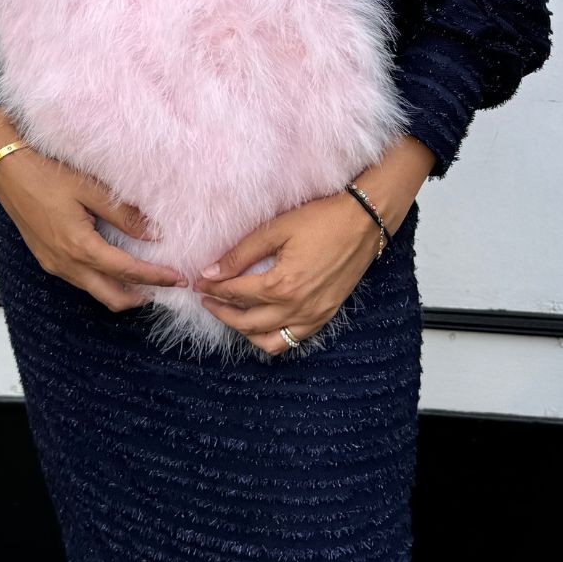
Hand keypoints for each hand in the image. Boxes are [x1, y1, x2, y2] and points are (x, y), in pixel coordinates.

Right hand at [0, 112, 187, 311]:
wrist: (6, 168)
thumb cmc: (44, 172)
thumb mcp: (89, 188)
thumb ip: (123, 214)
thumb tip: (154, 234)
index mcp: (78, 246)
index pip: (126, 272)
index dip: (155, 277)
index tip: (178, 278)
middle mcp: (65, 263)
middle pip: (110, 296)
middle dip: (141, 296)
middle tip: (166, 286)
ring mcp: (53, 263)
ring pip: (94, 290)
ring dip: (122, 290)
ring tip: (146, 277)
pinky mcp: (47, 258)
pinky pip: (80, 280)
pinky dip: (103, 280)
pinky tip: (115, 264)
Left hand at [192, 135, 435, 354]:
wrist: (364, 222)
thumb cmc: (322, 220)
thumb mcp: (277, 229)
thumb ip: (241, 253)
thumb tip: (211, 271)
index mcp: (281, 285)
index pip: (235, 293)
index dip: (212, 287)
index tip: (198, 281)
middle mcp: (296, 308)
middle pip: (246, 322)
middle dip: (221, 312)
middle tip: (205, 298)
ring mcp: (312, 316)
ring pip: (268, 341)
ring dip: (244, 331)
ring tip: (229, 313)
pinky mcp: (324, 317)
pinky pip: (291, 341)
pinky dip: (270, 338)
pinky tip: (261, 323)